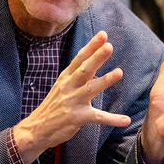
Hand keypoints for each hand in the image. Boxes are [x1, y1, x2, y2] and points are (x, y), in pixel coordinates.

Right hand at [12, 31, 130, 163]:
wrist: (37, 128)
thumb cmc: (54, 105)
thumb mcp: (62, 86)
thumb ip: (76, 73)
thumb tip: (91, 58)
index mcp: (66, 77)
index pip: (80, 58)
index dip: (91, 46)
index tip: (103, 35)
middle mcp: (68, 87)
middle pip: (84, 69)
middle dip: (97, 57)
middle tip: (109, 46)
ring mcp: (72, 102)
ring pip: (91, 89)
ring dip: (105, 80)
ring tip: (119, 72)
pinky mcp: (77, 117)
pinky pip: (97, 117)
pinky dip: (112, 119)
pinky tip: (125, 120)